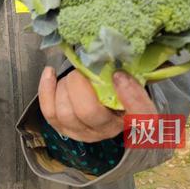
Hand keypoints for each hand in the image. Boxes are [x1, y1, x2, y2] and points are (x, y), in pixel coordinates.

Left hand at [38, 67, 156, 141]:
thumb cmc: (116, 85)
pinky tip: (50, 73)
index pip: (143, 116)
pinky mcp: (64, 129)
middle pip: (88, 112)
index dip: (132, 97)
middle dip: (79, 84)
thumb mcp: (128, 76)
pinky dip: (46, 89)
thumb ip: (126, 68)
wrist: (102, 101)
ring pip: (65, 112)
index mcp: (133, 116)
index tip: (119, 75)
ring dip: (64, 87)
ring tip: (72, 77)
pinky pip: (49, 111)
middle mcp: (109, 129)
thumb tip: (114, 55)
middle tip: (82, 71)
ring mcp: (84, 133)